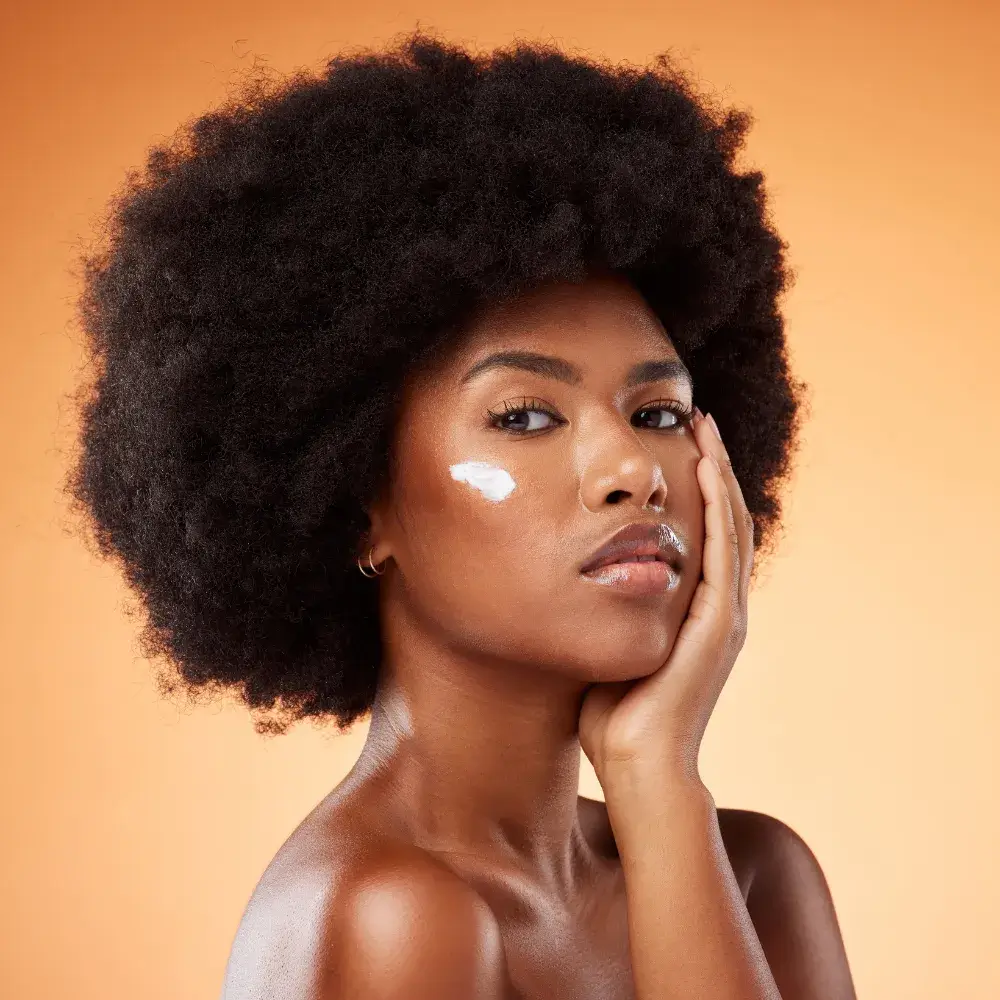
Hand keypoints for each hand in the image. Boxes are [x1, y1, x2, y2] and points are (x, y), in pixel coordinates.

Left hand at [578, 408, 754, 787]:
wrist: (637, 767)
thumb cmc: (612, 716)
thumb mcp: (607, 644)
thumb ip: (602, 611)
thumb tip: (565, 578)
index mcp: (695, 612)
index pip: (705, 534)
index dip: (697, 487)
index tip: (676, 443)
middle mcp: (718, 608)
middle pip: (724, 519)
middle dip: (712, 466)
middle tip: (696, 418)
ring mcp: (724, 616)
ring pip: (731, 525)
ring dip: (719, 473)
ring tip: (704, 427)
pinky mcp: (719, 626)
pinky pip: (724, 553)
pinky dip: (719, 507)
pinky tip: (706, 468)